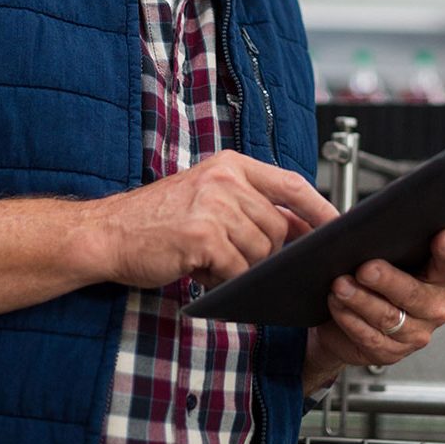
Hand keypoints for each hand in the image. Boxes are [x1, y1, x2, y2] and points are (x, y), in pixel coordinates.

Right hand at [79, 150, 337, 289]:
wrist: (108, 232)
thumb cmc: (156, 219)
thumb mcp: (207, 197)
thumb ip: (250, 206)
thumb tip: (297, 229)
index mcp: (230, 166)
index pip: (292, 185)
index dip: (320, 209)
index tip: (337, 228)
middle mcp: (226, 180)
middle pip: (279, 227)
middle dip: (265, 252)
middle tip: (233, 256)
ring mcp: (214, 205)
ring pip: (260, 251)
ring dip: (240, 266)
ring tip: (209, 260)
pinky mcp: (203, 235)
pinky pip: (237, 269)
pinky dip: (223, 277)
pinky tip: (200, 269)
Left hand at [303, 229, 444, 391]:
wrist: (340, 324)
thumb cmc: (364, 281)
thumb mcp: (372, 256)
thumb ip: (371, 240)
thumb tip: (346, 223)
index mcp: (436, 278)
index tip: (441, 236)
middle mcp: (432, 307)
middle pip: (413, 293)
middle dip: (387, 280)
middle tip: (365, 269)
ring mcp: (413, 333)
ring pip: (387, 316)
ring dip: (360, 299)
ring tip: (340, 285)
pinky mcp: (389, 352)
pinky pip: (368, 335)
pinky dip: (348, 318)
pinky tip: (336, 303)